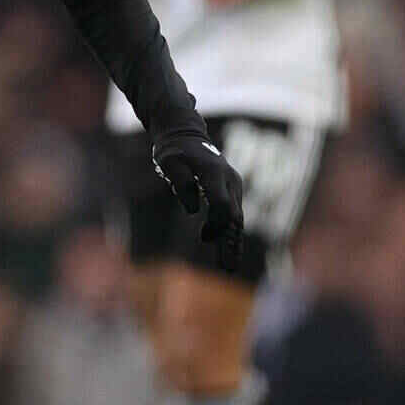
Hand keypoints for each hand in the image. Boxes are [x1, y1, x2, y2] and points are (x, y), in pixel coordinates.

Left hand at [151, 124, 245, 271]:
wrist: (186, 136)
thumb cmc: (174, 150)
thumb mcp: (169, 162)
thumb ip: (181, 183)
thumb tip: (193, 210)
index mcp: (214, 173)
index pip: (222, 203)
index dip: (216, 223)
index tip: (205, 239)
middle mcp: (229, 181)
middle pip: (233, 216)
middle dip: (230, 243)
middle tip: (228, 268)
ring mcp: (232, 186)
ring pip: (236, 219)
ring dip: (232, 243)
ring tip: (229, 267)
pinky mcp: (230, 191)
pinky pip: (232, 215)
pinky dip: (228, 233)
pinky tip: (224, 250)